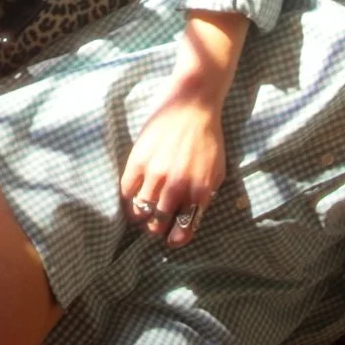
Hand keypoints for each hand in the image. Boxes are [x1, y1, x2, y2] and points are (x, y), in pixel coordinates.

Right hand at [118, 76, 225, 248]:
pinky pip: (127, 190)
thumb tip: (192, 217)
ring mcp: (155, 174)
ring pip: (141, 211)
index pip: (183, 229)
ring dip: (142, 216)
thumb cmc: (208, 138)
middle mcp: (176, 186)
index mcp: (199, 191)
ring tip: (144, 213)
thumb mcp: (217, 171)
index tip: (172, 239)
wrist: (192, 105)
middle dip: (157, 228)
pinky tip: (134, 196)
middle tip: (156, 224)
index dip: (176, 239)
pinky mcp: (138, 160)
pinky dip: (129, 199)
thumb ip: (205, 196)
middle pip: (158, 224)